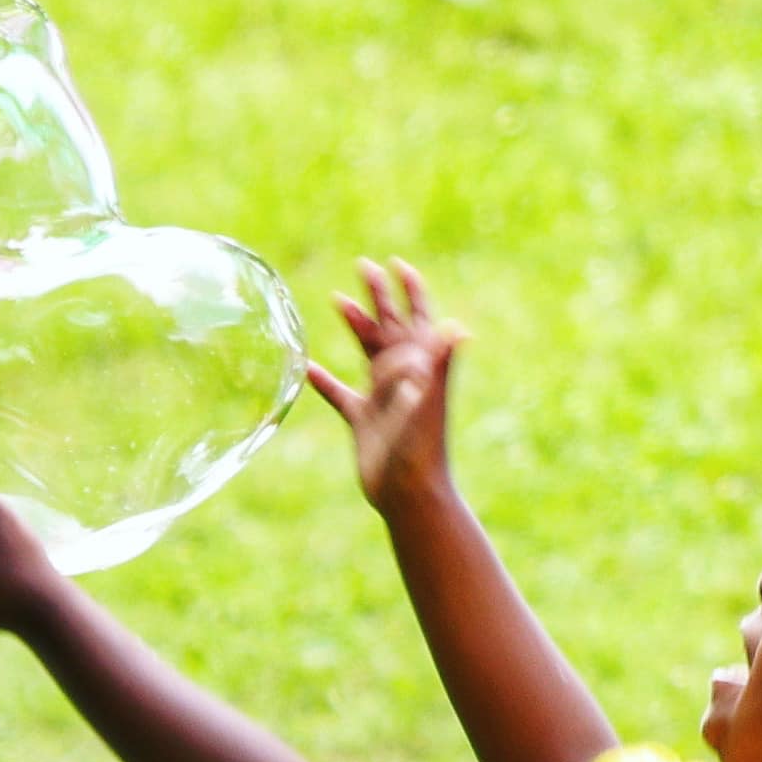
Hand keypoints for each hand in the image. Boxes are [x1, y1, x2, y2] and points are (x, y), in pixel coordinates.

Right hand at [304, 259, 465, 518]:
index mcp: (421, 370)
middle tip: (363, 266)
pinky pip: (340, 396)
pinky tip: (306, 370)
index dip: (409, 293)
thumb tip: (455, 327)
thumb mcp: (428, 402)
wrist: (411, 495)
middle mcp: (404, 379)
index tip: (397, 266)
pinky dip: (324, 382)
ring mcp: (383, 400)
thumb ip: (439, 365)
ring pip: (367, 353)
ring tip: (336, 299)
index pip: (416, 321)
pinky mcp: (364, 423)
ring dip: (354, 326)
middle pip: (390, 328)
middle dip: (378, 297)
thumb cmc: (422, 451)